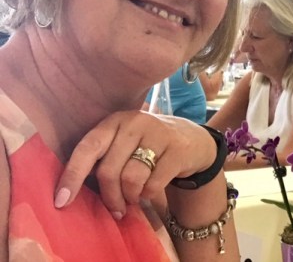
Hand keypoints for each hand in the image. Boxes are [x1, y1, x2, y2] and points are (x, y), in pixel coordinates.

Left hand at [55, 111, 216, 217]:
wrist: (192, 140)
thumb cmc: (147, 145)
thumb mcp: (123, 142)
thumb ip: (103, 157)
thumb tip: (73, 192)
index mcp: (115, 121)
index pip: (87, 147)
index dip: (72, 175)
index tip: (61, 201)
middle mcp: (135, 123)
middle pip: (109, 170)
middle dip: (110, 196)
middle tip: (116, 209)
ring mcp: (158, 133)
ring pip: (131, 178)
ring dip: (130, 197)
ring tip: (134, 199)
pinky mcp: (177, 149)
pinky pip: (153, 184)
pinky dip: (148, 195)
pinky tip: (150, 191)